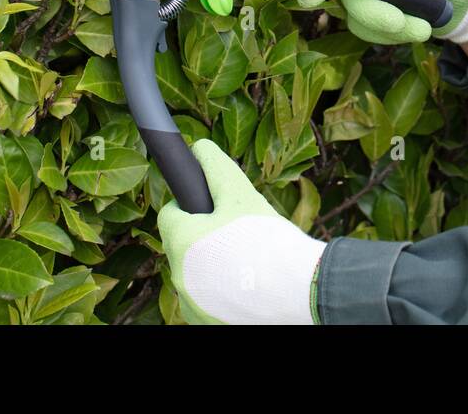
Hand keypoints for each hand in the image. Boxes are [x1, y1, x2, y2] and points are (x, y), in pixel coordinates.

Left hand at [158, 139, 325, 324]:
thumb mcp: (240, 192)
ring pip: (194, 274)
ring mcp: (191, 303)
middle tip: (236, 233)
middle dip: (203, 236)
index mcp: (181, 240)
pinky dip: (220, 291)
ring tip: (247, 258)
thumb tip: (199, 147)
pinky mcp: (207, 322)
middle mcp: (178, 276)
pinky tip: (247, 284)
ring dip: (210, 264)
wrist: (299, 289)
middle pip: (182, 246)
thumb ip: (215, 167)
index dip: (189, 206)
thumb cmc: (268, 238)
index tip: (212, 208)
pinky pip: (206, 299)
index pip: (169, 215)